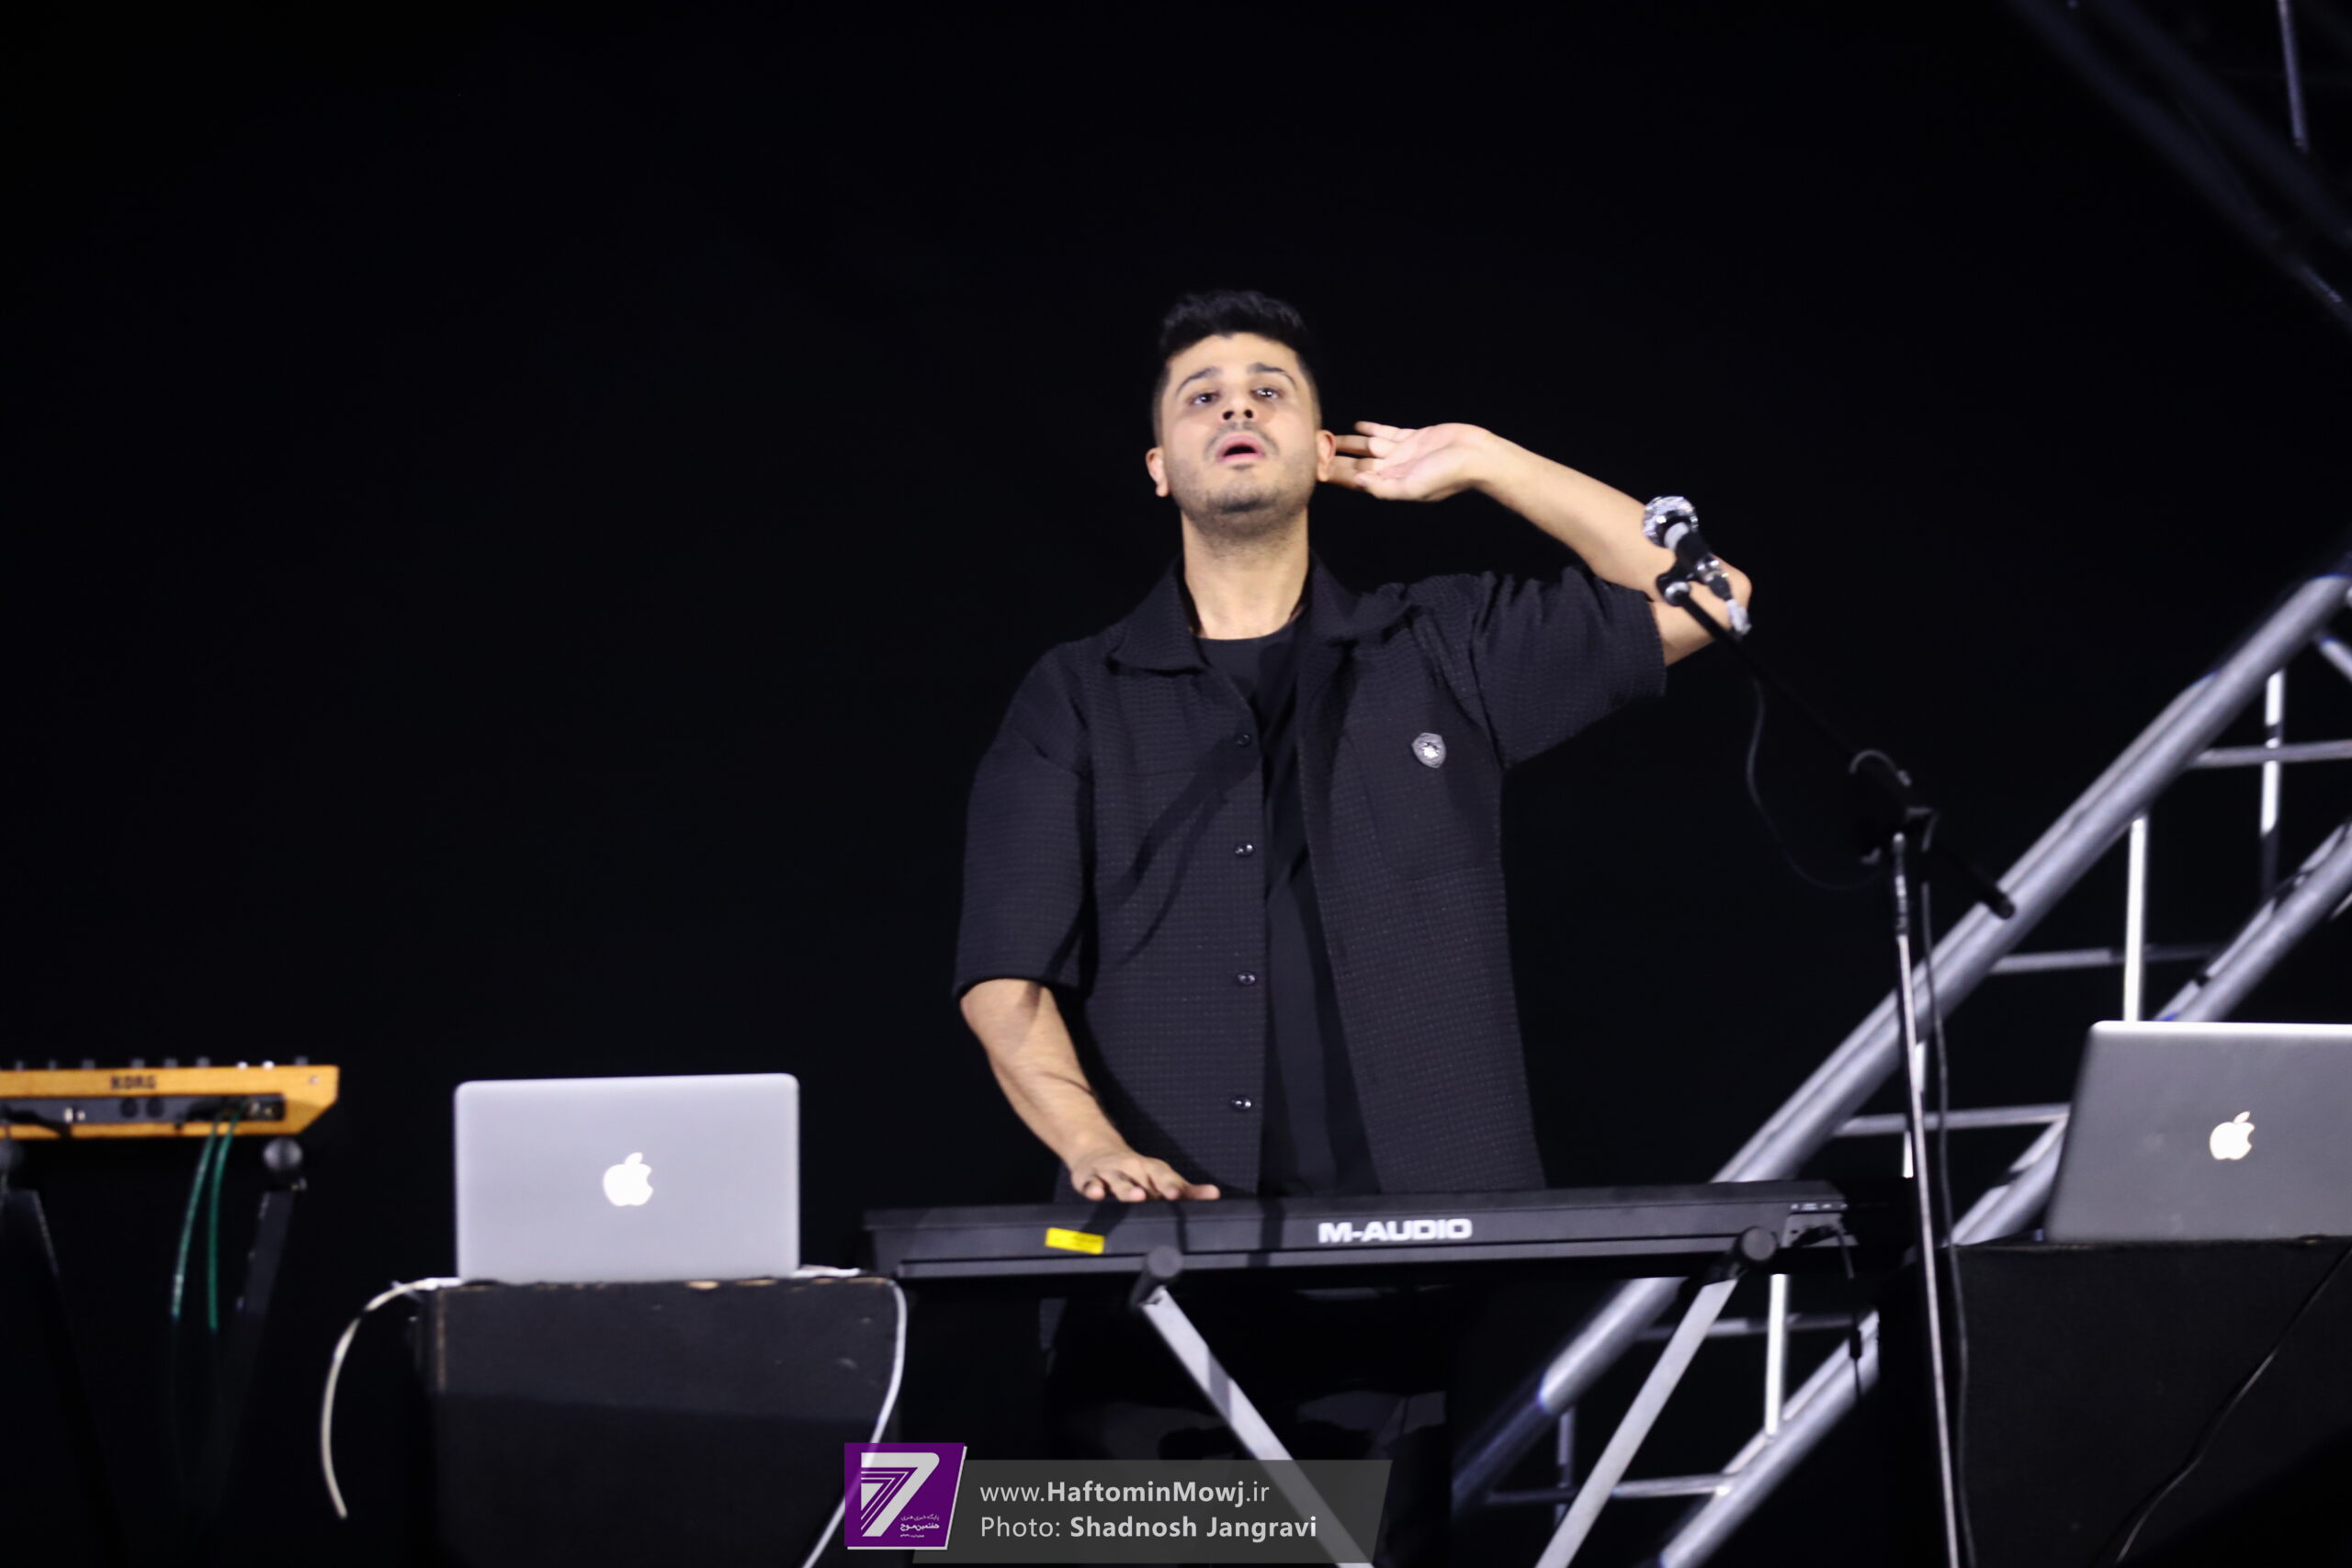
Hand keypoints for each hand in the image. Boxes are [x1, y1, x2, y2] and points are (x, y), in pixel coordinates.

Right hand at [1067, 1144, 1220, 1201]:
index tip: (1177, 1195)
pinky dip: (1092, 1188)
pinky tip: (1096, 1193)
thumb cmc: (1135, 1171)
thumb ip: (1186, 1189)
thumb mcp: (1160, 1177)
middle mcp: (1131, 1168)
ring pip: (1118, 1181)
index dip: (1170, 1186)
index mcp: (1150, 1169)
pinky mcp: (1090, 1178)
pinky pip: (1090, 1183)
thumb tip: (1214, 1194)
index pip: (1163, 1177)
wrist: (1097, 1152)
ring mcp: (1110, 1173)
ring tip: (1135, 1196)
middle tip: (1161, 1196)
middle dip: (1151, 1188)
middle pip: (1141, 1179)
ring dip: (1126, 1189)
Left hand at [1327, 420, 1500, 502]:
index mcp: (1391, 484)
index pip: (1356, 480)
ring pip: (1369, 447)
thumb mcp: (1413, 488)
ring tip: (1329, 435)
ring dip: (1350, 442)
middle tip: (1314, 447)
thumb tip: (1355, 483)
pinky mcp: (1414, 438)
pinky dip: (1373, 428)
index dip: (1336, 474)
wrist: (1476, 456)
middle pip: (1358, 463)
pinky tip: (1358, 424)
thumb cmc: (1446, 475)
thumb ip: (1383, 487)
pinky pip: (1388, 432)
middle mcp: (1393, 470)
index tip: (1314, 467)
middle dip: (1337, 458)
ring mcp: (1403, 453)